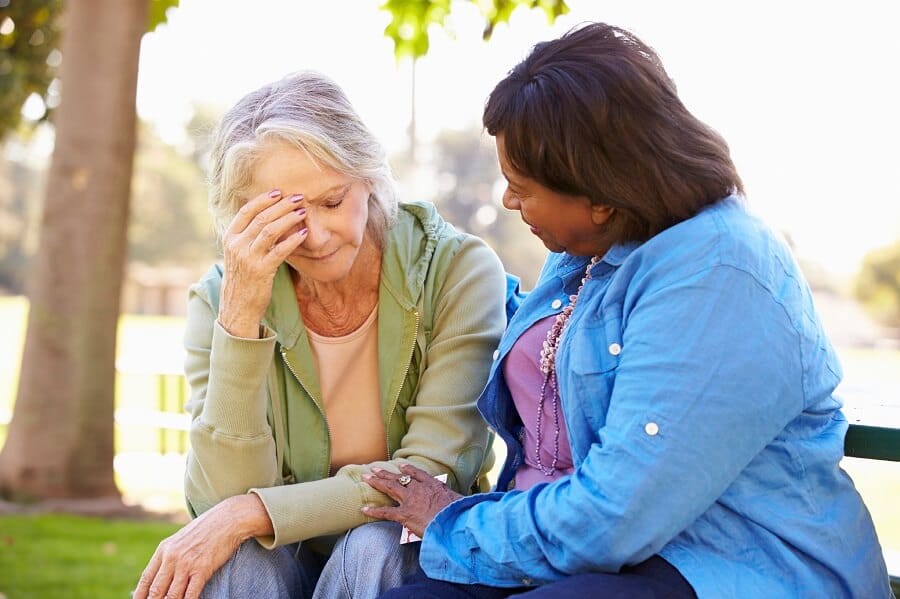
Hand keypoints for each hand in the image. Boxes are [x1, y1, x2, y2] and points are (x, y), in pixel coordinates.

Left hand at [133, 494, 271, 598]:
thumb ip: (170, 556)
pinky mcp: (202, 569)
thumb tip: (161, 576)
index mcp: (164, 549)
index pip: (146, 580)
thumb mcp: (182, 540)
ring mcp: (186, 564)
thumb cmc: (207, 530)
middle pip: (156, 591)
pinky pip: (190, 595)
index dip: (140, 596)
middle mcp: (171, 557)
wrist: (228, 519)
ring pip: (171, 596)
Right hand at [218, 189, 308, 337]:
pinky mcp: (261, 271)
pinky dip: (292, 240)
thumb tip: (268, 218)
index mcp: (229, 238)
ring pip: (270, 230)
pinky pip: (279, 250)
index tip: (278, 192)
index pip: (245, 211)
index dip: (262, 199)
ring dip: (289, 218)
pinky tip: (304, 234)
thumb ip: (248, 237)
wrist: (237, 308)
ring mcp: (248, 258)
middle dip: (281, 205)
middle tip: (298, 197)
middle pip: (261, 217)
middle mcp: (236, 245)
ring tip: (304, 211)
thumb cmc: (243, 279)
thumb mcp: (238, 255)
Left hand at [362, 463, 462, 537]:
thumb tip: (461, 503)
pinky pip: (385, 511)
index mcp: (433, 486)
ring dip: (376, 482)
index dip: (408, 470)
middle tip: (373, 469)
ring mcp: (410, 500)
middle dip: (385, 473)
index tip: (401, 466)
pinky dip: (374, 510)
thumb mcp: (459, 502)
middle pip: (399, 479)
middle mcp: (419, 490)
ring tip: (366, 477)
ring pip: (390, 488)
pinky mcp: (404, 514)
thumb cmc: (459, 513)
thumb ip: (455, 500)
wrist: (453, 522)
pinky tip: (363, 508)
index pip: (418, 475)